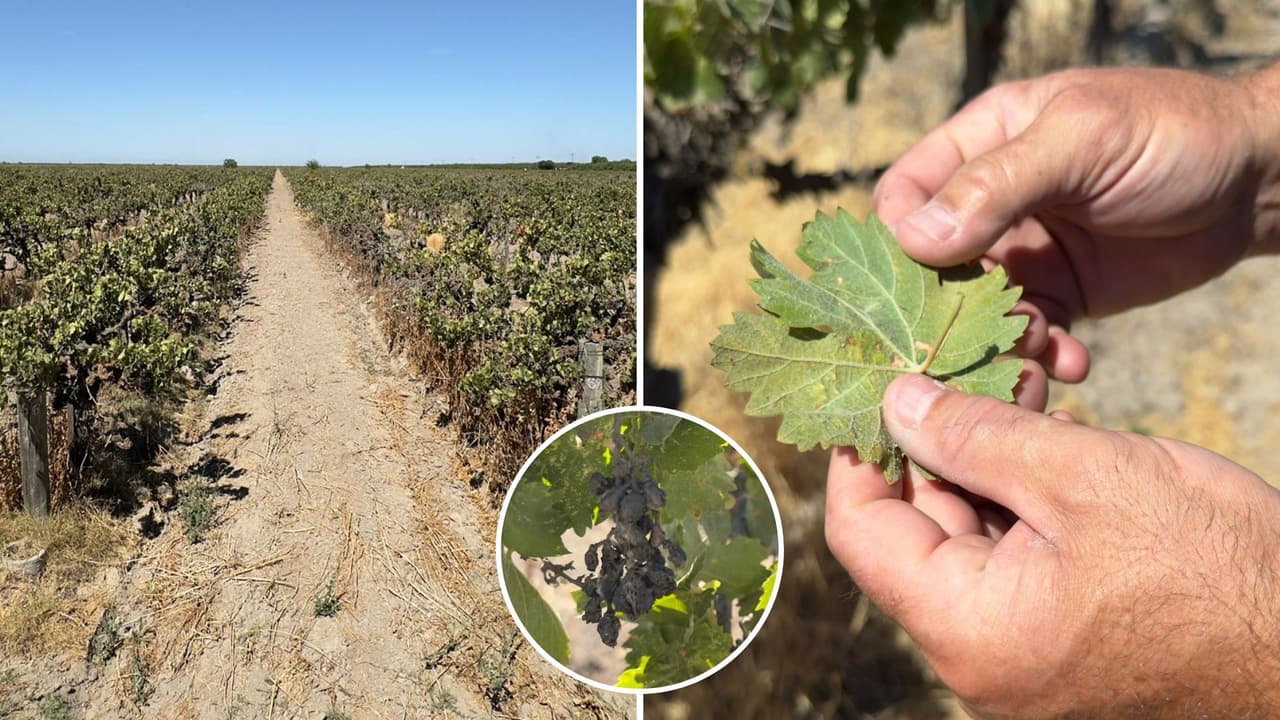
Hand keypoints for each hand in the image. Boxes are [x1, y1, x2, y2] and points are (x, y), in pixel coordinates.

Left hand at [826, 374, 1279, 718]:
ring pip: (965, 537)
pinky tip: (1044, 436)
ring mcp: (1019, 653)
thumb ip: (976, 435)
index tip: (873, 385)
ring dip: (980, 461)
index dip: (858, 451)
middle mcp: (976, 654)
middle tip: (957, 365)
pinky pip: (1010, 558)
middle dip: (930, 443)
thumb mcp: (1086, 477)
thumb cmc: (1218, 570)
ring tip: (1015, 385)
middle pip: (913, 529)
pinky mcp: (1059, 638)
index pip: (861, 531)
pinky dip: (1018, 498)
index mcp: (966, 629)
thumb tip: (894, 401)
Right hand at [874, 66, 1279, 384]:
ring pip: (975, 312)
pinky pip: (1028, 336)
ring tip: (1032, 367)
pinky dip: (1041, 359)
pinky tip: (1073, 365)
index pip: (904, 194)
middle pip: (929, 266)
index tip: (912, 287)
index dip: (894, 242)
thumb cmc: (1174, 132)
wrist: (1260, 179)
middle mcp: (989, 202)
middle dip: (942, 314)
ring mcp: (1023, 251)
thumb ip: (997, 184)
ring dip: (995, 346)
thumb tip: (911, 239)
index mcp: (980, 143)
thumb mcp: (1083, 140)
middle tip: (963, 354)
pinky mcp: (1061, 293)